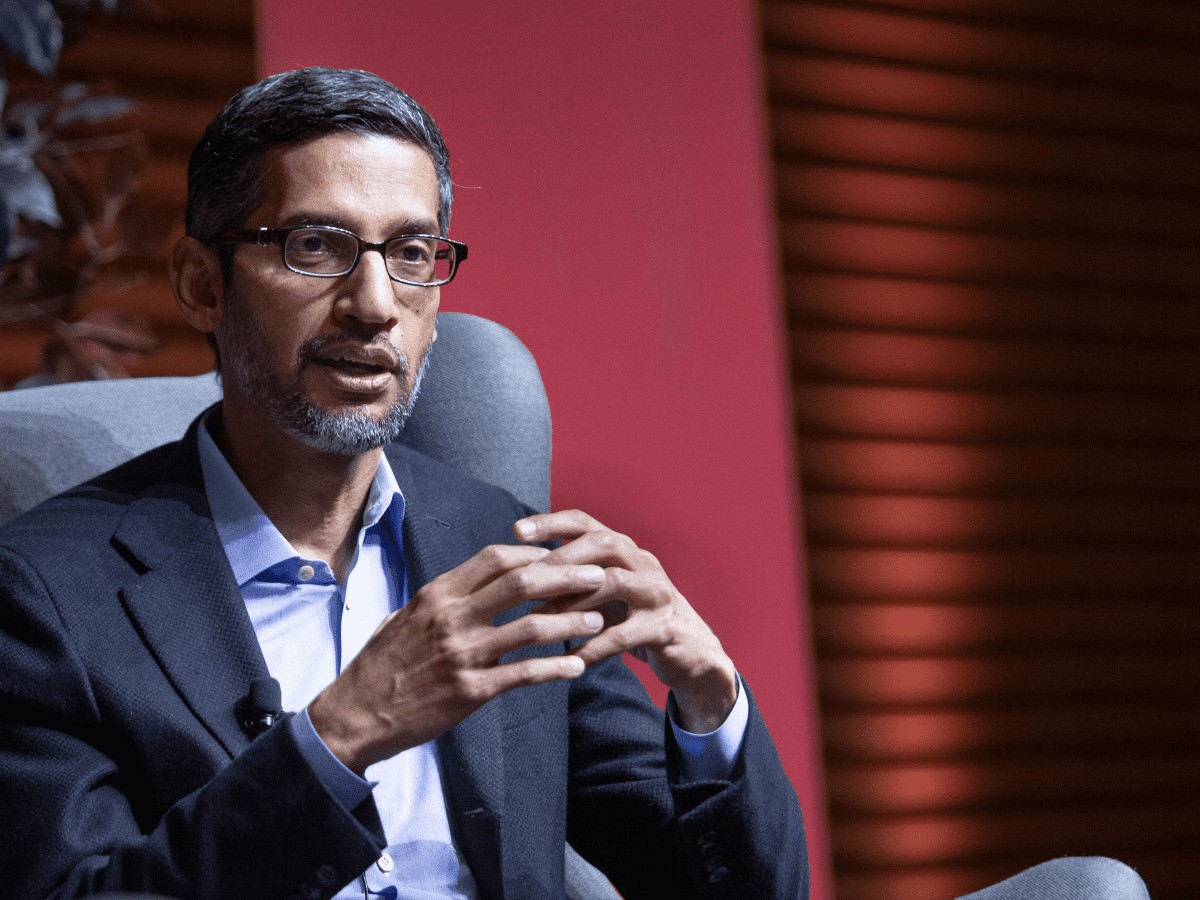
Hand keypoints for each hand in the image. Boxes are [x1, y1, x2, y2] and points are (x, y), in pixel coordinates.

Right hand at [308, 543, 607, 773]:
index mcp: (437, 594)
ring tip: (599, 620)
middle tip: (599, 577)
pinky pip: (524, 674)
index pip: (496, 558)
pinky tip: (578, 667)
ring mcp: (463, 654)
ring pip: (531, 627)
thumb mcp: (405, 617)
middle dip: (567, 576)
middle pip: (522, 583)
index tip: (561, 557)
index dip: (534, 554)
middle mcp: (452, 618)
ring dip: (571, 622)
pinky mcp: (470, 691)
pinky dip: (556, 668)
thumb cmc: (380, 665)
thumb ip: (442, 599)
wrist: (354, 716)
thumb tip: (473, 583)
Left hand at [515, 510, 738, 732]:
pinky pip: (623, 635)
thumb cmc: (635, 619)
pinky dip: (593, 646)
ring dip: (573, 599)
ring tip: (537, 620)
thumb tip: (519, 573)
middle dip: (561, 557)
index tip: (515, 530)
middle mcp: (643, 563)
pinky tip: (568, 659)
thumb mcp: (607, 594)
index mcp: (625, 550)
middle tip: (524, 577)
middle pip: (602, 543)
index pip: (585, 522)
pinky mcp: (665, 627)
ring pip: (613, 582)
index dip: (551, 522)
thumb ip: (574, 579)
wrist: (691, 652)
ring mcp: (657, 593)